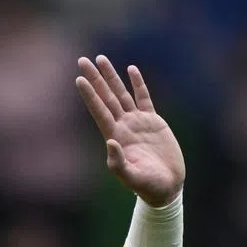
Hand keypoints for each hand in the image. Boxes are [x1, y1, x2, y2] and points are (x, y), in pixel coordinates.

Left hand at [76, 55, 184, 205]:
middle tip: (82, 60)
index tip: (79, 79)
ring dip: (111, 77)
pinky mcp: (153, 121)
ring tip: (101, 59)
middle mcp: (123, 127)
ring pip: (121, 94)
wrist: (167, 186)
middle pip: (106, 97)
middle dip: (95, 79)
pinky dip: (138, 84)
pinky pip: (143, 98)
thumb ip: (119, 163)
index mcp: (116, 138)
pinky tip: (131, 70)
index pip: (100, 112)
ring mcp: (137, 123)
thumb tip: (111, 142)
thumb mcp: (132, 178)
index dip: (90, 95)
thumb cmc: (148, 186)